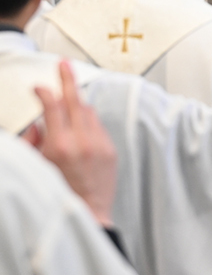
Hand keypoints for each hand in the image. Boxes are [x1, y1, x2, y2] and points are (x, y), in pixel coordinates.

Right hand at [23, 61, 116, 226]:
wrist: (86, 215)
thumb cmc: (56, 194)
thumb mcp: (34, 166)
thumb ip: (33, 142)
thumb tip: (38, 125)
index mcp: (60, 146)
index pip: (53, 106)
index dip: (45, 92)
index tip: (39, 87)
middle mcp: (82, 142)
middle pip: (76, 100)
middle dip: (68, 79)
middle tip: (63, 64)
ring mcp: (99, 145)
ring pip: (88, 112)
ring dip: (77, 105)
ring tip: (68, 103)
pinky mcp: (110, 150)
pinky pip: (97, 127)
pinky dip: (87, 123)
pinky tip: (79, 129)